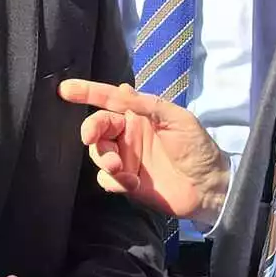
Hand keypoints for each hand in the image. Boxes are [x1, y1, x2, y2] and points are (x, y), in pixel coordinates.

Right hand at [58, 79, 228, 223]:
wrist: (210, 188)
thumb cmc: (198, 147)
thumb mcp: (177, 118)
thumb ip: (147, 105)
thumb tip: (120, 88)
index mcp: (139, 116)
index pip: (108, 101)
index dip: (86, 93)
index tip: (64, 90)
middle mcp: (128, 136)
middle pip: (97, 128)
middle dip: (91, 132)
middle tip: (93, 140)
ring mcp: (127, 159)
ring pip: (97, 154)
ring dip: (103, 159)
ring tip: (120, 168)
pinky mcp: (127, 184)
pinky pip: (106, 180)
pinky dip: (113, 181)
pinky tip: (132, 184)